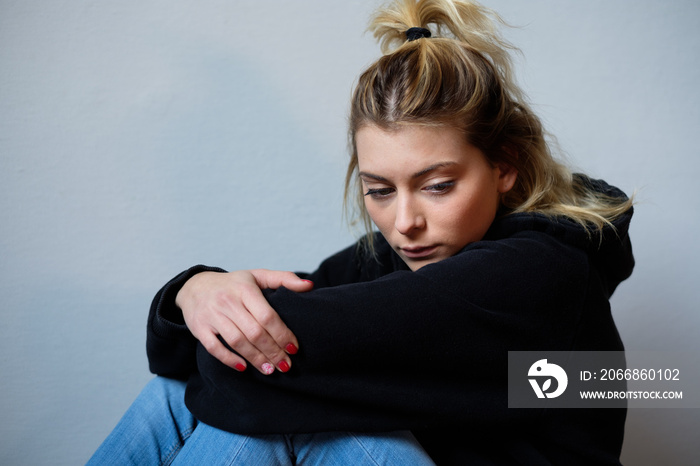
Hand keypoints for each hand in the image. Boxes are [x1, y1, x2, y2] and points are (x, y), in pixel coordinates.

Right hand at [176, 269, 312, 374]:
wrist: (194, 286)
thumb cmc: (233, 284)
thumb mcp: (257, 276)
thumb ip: (284, 279)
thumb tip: (309, 286)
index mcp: (245, 289)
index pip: (267, 316)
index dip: (282, 334)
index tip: (294, 348)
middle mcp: (228, 301)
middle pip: (254, 332)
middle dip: (273, 351)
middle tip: (286, 365)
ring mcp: (212, 315)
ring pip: (237, 342)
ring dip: (256, 359)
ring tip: (270, 370)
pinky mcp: (199, 328)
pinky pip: (214, 348)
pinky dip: (229, 359)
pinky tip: (244, 368)